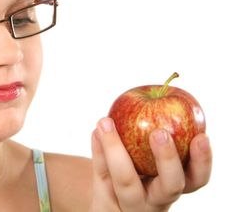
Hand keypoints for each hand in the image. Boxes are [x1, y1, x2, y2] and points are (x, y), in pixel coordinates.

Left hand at [89, 117, 211, 211]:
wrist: (109, 203)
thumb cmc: (137, 173)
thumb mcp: (149, 158)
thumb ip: (154, 134)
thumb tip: (156, 96)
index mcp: (174, 186)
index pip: (196, 179)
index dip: (202, 160)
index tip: (202, 136)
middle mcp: (156, 200)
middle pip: (170, 186)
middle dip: (168, 159)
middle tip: (161, 133)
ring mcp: (130, 205)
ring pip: (126, 183)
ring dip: (116, 151)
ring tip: (106, 122)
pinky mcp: (105, 206)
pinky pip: (101, 174)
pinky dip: (98, 152)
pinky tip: (96, 132)